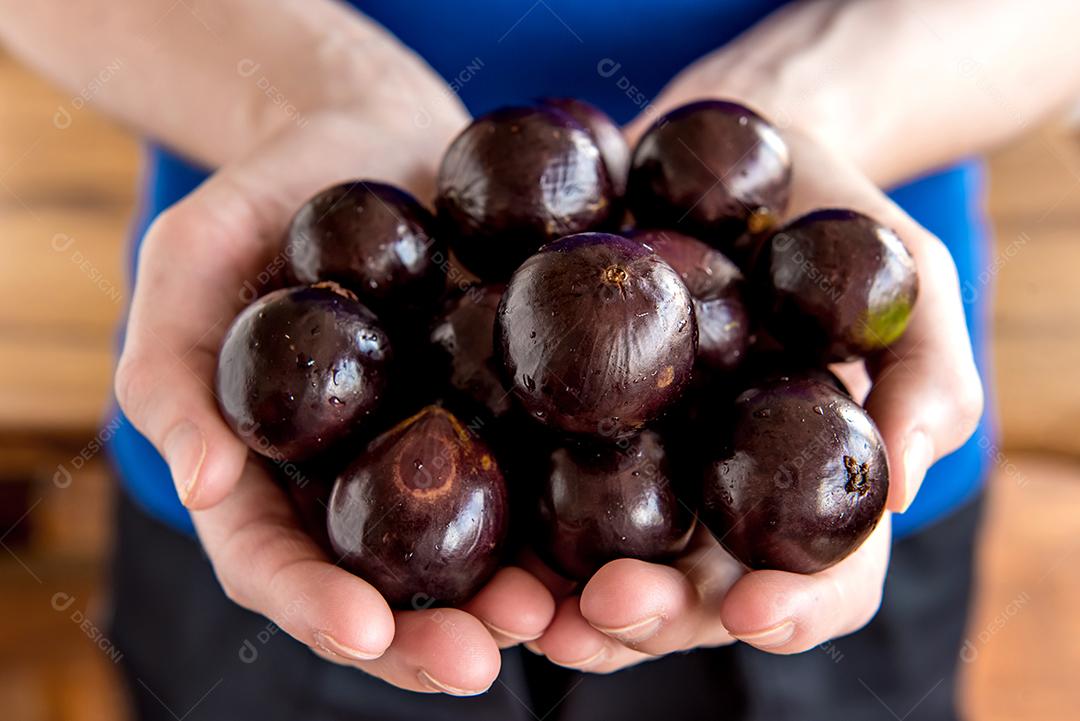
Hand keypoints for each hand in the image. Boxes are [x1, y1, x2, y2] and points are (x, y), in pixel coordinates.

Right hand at [114, 105, 555, 693]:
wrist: (371, 136)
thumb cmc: (263, 196)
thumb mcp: (192, 261)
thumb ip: (172, 370)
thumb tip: (202, 488)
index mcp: (271, 472)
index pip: (276, 564)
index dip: (314, 606)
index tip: (364, 630)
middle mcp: (358, 484)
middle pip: (384, 588)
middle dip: (427, 636)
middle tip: (481, 657)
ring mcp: (438, 454)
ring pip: (473, 556)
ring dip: (512, 601)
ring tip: (557, 616)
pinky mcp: (508, 413)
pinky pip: (542, 477)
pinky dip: (572, 521)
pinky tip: (611, 541)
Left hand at [527, 126, 982, 670]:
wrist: (730, 142)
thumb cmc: (836, 215)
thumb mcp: (907, 277)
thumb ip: (924, 373)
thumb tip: (898, 484)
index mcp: (803, 487)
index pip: (818, 578)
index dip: (796, 608)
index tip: (757, 610)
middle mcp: (716, 497)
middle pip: (692, 596)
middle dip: (653, 618)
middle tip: (611, 606)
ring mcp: (638, 466)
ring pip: (602, 569)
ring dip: (564, 604)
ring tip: (528, 608)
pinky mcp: (560, 421)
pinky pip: (531, 488)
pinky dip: (507, 525)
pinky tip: (480, 534)